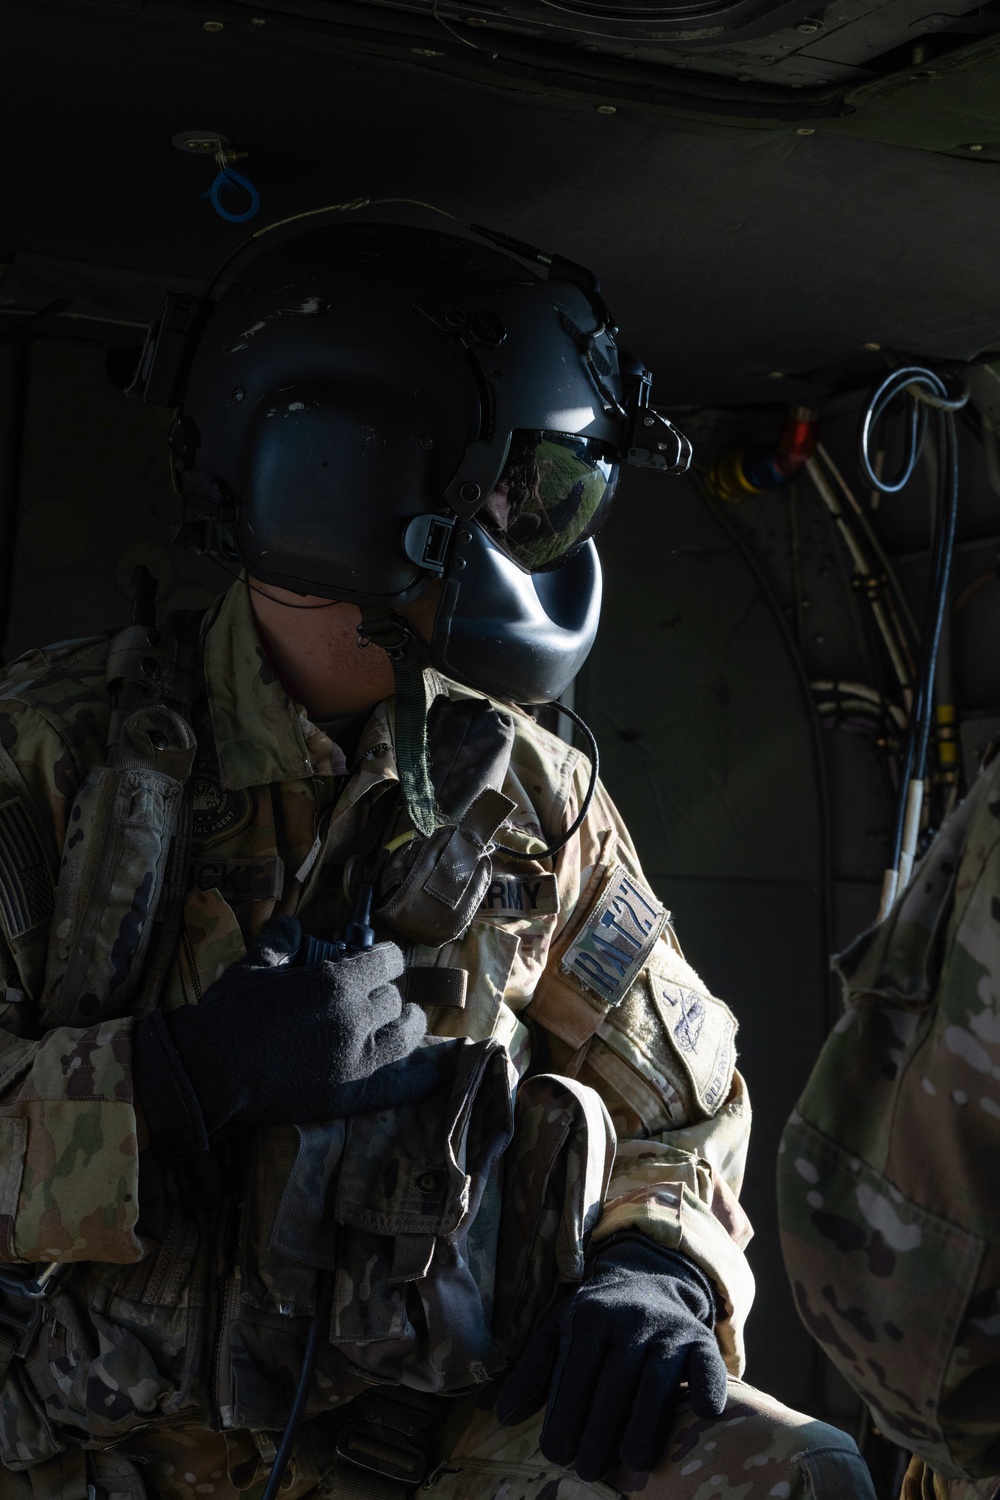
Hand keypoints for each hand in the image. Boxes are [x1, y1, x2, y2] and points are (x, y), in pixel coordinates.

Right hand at [134, 917, 432, 1150]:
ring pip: (405, 1036)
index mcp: (336, 981)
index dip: (386, 959)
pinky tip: (431, 1074)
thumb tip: (289, 923)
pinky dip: (418, 1080)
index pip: (387, 961)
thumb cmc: (228, 1014)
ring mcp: (355, 1059)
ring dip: (409, 1026)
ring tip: (406, 1023)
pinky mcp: (348, 1095)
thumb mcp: (253, 966)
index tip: (381, 963)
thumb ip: (279, 942)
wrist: (209, 1070)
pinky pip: (399, 1087)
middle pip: (395, 999)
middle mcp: (355, 1017)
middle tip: (379, 997)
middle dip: (389, 994)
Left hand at [496, 1236, 727, 1480]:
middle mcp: (631, 1318)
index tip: (556, 1455)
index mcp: (591, 1316)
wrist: (652, 1279)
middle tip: (587, 1471)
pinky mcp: (701, 1340)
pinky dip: (707, 1388)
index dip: (564, 1416)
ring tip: (630, 1464)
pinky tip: (702, 1415)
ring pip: (656, 1382)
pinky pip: (708, 1365)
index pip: (576, 1373)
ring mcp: (669, 1329)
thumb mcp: (561, 1330)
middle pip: (614, 1383)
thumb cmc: (599, 1318)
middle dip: (598, 1432)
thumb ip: (534, 1371)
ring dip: (644, 1426)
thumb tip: (502, 1417)